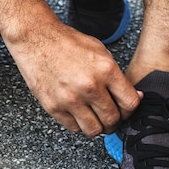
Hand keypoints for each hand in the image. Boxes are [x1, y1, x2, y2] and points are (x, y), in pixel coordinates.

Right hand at [6, 21, 141, 136]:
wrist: (36, 38)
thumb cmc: (67, 43)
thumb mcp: (100, 51)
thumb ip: (116, 76)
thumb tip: (132, 96)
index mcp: (106, 70)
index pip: (129, 103)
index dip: (130, 109)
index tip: (126, 109)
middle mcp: (89, 86)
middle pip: (113, 120)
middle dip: (115, 121)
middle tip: (111, 117)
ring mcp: (70, 99)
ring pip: (94, 130)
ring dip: (98, 127)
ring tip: (95, 118)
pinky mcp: (54, 107)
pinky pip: (74, 128)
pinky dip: (79, 124)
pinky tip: (79, 113)